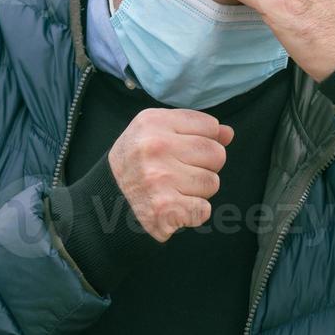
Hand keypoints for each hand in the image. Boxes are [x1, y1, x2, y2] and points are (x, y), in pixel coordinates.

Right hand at [108, 108, 234, 241]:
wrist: (107, 198)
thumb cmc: (138, 162)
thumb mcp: (157, 133)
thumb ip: (194, 129)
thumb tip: (228, 133)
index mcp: (153, 121)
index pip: (210, 125)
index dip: (203, 140)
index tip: (183, 150)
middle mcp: (155, 146)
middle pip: (216, 154)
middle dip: (205, 166)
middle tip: (180, 171)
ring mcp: (158, 178)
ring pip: (212, 182)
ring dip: (198, 190)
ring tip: (174, 188)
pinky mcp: (163, 208)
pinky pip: (204, 210)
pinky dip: (193, 212)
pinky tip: (175, 207)